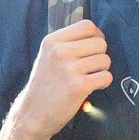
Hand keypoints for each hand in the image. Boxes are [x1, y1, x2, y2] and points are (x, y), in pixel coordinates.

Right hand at [10, 19, 111, 139]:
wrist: (32, 114)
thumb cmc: (44, 85)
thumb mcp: (47, 56)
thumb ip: (67, 43)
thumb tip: (97, 35)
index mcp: (52, 41)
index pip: (87, 25)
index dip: (97, 35)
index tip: (93, 48)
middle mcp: (59, 52)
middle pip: (100, 43)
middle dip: (100, 55)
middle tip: (90, 68)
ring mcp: (68, 69)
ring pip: (105, 60)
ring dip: (102, 70)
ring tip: (89, 78)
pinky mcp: (78, 86)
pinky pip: (106, 77)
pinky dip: (103, 83)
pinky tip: (91, 88)